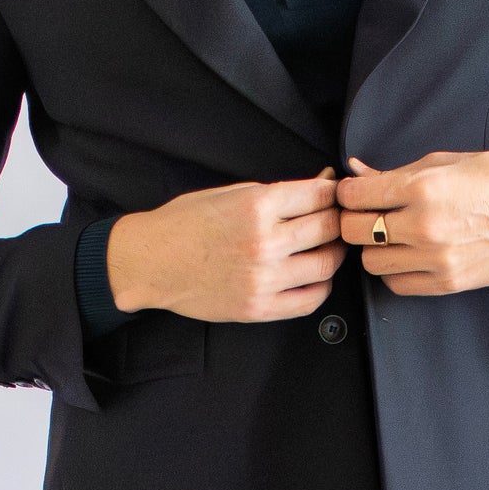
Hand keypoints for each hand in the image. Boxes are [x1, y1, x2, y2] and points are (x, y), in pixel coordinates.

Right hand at [106, 172, 342, 325]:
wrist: (151, 261)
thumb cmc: (186, 223)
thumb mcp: (231, 193)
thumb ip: (279, 192)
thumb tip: (322, 182)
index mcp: (257, 206)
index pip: (320, 196)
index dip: (333, 192)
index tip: (334, 194)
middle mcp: (264, 242)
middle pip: (328, 228)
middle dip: (337, 220)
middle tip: (336, 219)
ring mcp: (263, 278)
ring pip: (326, 265)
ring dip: (334, 253)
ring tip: (326, 247)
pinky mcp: (259, 307)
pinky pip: (310, 300)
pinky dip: (322, 286)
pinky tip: (315, 276)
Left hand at [337, 152, 488, 294]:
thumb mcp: (446, 161)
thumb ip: (395, 172)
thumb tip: (356, 172)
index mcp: (424, 187)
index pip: (355, 196)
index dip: (347, 193)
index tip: (353, 193)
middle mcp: (426, 225)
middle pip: (355, 232)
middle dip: (354, 220)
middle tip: (367, 213)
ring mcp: (436, 258)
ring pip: (371, 262)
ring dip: (374, 247)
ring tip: (391, 234)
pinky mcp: (447, 282)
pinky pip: (396, 283)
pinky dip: (394, 270)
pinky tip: (408, 253)